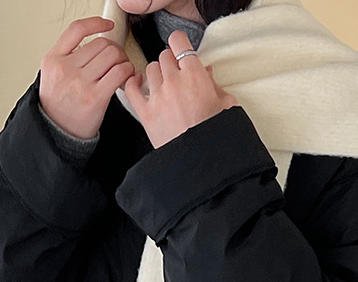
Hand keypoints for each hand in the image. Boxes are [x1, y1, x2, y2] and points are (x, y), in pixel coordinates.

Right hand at [38, 17, 135, 139]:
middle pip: (101, 43)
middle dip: (115, 49)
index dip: (96, 23)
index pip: (76, 30)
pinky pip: (119, 73)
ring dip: (123, 61)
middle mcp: (65, 68)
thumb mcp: (53, 75)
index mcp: (53, 59)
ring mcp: (79, 83)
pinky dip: (128, 72)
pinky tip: (127, 78)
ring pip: (112, 55)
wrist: (58, 132)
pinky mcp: (95, 97)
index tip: (108, 25)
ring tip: (122, 70)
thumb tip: (96, 43)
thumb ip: (69, 57)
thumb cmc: (60, 106)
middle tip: (118, 60)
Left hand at [122, 30, 239, 147]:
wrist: (201, 161)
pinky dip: (132, 83)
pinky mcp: (146, 114)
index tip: (180, 49)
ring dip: (155, 73)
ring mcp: (158, 97)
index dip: (179, 43)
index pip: (179, 42)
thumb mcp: (227, 106)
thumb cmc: (216, 136)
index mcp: (195, 75)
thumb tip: (207, 72)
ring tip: (162, 83)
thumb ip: (215, 85)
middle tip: (176, 73)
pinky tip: (136, 83)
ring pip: (149, 69)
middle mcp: (174, 82)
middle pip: (164, 56)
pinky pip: (131, 89)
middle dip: (170, 62)